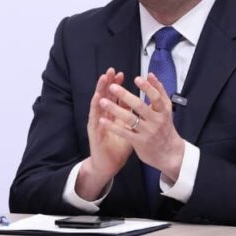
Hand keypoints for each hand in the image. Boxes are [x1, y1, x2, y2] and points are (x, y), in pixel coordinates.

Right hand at [76, 68, 132, 199]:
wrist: (108, 165)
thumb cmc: (118, 148)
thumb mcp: (129, 130)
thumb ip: (132, 119)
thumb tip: (141, 108)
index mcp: (112, 116)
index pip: (114, 97)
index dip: (117, 85)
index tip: (122, 74)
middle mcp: (103, 117)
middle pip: (105, 96)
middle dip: (108, 83)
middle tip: (111, 70)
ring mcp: (97, 122)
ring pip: (98, 103)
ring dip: (100, 90)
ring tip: (103, 78)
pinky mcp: (94, 131)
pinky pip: (95, 117)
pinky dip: (95, 106)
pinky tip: (97, 97)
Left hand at [101, 73, 185, 181]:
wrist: (169, 153)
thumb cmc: (165, 128)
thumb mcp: (166, 110)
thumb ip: (159, 92)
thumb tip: (151, 75)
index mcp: (163, 111)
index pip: (156, 97)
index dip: (147, 88)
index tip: (136, 78)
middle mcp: (156, 121)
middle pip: (140, 106)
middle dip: (125, 95)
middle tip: (112, 86)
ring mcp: (147, 132)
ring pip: (129, 118)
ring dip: (114, 109)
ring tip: (102, 101)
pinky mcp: (139, 142)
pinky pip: (124, 132)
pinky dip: (112, 126)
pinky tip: (102, 120)